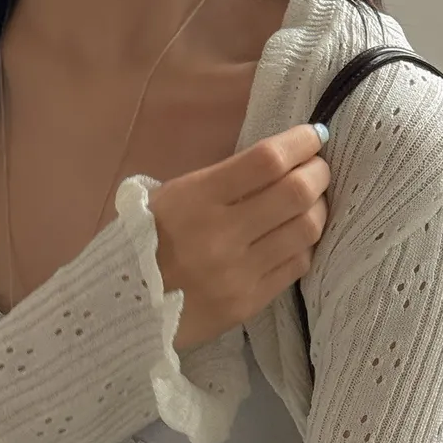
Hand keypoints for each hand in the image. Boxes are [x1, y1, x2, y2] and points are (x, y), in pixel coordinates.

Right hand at [151, 123, 329, 354]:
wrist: (124, 306)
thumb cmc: (146, 241)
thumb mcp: (172, 196)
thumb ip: (224, 180)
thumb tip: (280, 162)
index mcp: (197, 199)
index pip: (267, 161)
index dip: (300, 143)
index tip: (313, 135)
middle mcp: (221, 236)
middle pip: (296, 194)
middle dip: (318, 173)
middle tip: (318, 169)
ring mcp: (238, 273)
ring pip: (305, 231)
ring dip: (318, 209)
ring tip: (312, 203)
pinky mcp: (249, 303)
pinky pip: (295, 266)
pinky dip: (304, 244)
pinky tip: (295, 236)